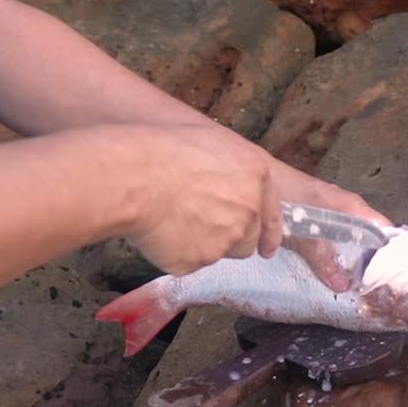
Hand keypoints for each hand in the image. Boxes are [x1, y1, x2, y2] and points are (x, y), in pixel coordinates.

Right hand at [120, 125, 284, 275]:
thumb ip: (234, 173)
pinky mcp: (199, 261)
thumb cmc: (163, 151)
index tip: (267, 248)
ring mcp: (225, 240)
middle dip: (230, 237)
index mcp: (256, 178)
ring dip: (204, 244)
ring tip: (174, 220)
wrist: (134, 177)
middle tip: (200, 224)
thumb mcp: (211, 144)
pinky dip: (177, 253)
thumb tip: (232, 187)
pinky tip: (160, 232)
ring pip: (220, 252)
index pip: (272, 214)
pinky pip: (190, 262)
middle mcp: (248, 212)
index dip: (269, 233)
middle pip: (248, 239)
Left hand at [268, 160, 392, 292]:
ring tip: (361, 286)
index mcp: (353, 208)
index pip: (385, 230)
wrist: (258, 179)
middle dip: (374, 263)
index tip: (394, 277)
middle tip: (377, 289)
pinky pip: (339, 240)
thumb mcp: (305, 233)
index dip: (392, 253)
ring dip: (357, 261)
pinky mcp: (322, 221)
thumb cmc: (286, 200)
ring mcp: (336, 215)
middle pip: (372, 239)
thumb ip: (324, 259)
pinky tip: (338, 273)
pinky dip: (341, 255)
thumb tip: (345, 287)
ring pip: (355, 241)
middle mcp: (349, 210)